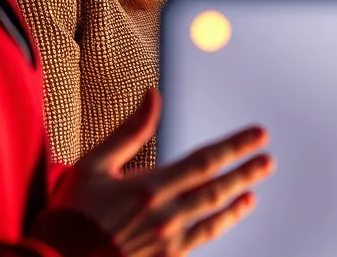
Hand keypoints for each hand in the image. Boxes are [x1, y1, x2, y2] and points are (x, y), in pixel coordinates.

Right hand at [51, 88, 273, 255]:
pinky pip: (199, 242)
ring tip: (253, 190)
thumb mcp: (93, 165)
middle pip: (216, 189)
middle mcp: (164, 216)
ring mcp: (165, 243)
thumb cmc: (69, 215)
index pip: (205, 161)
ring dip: (236, 201)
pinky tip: (227, 216)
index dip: (235, 146)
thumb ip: (130, 131)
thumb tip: (153, 94)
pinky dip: (218, 227)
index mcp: (150, 188)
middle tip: (267, 160)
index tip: (258, 134)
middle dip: (244, 172)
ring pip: (212, 218)